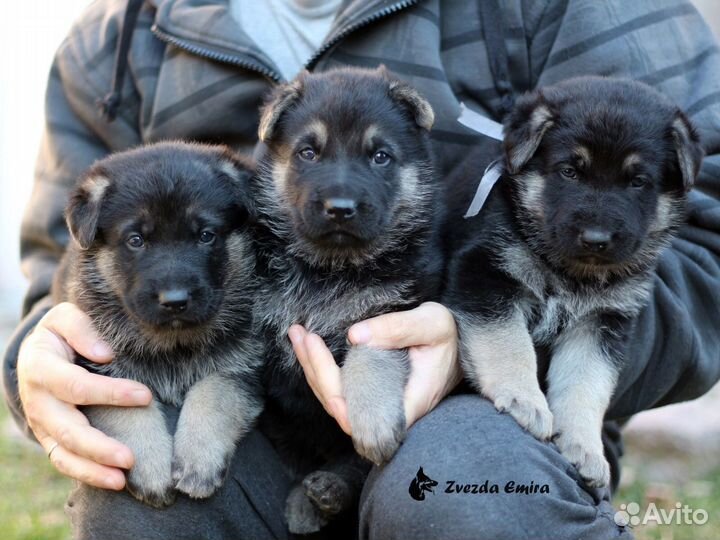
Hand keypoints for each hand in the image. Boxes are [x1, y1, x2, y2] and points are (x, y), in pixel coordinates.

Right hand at [17, 302, 151, 488]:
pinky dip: (86, 475)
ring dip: (93, 469)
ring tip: (122, 479)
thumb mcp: (66, 317)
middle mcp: (38, 401)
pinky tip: (114, 481)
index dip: (111, 393)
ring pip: (65, 453)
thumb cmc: (63, 333)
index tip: (145, 395)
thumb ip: (82, 329)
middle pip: (69, 430)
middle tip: (130, 457)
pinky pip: (64, 462)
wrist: (39, 352)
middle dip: (100, 446)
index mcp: (41, 367)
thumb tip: (105, 354)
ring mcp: (42, 424)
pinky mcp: (50, 438)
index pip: (77, 385)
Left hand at [288, 302, 460, 434]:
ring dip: (312, 368)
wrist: (458, 344)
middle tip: (300, 334)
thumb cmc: (450, 336)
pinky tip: (308, 347)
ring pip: (336, 399)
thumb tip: (355, 336)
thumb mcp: (432, 324)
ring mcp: (380, 404)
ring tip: (297, 335)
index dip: (334, 393)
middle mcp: (391, 411)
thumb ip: (399, 328)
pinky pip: (340, 390)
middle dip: (315, 370)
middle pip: (341, 406)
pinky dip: (321, 368)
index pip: (362, 413)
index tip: (317, 355)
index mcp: (410, 401)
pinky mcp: (372, 394)